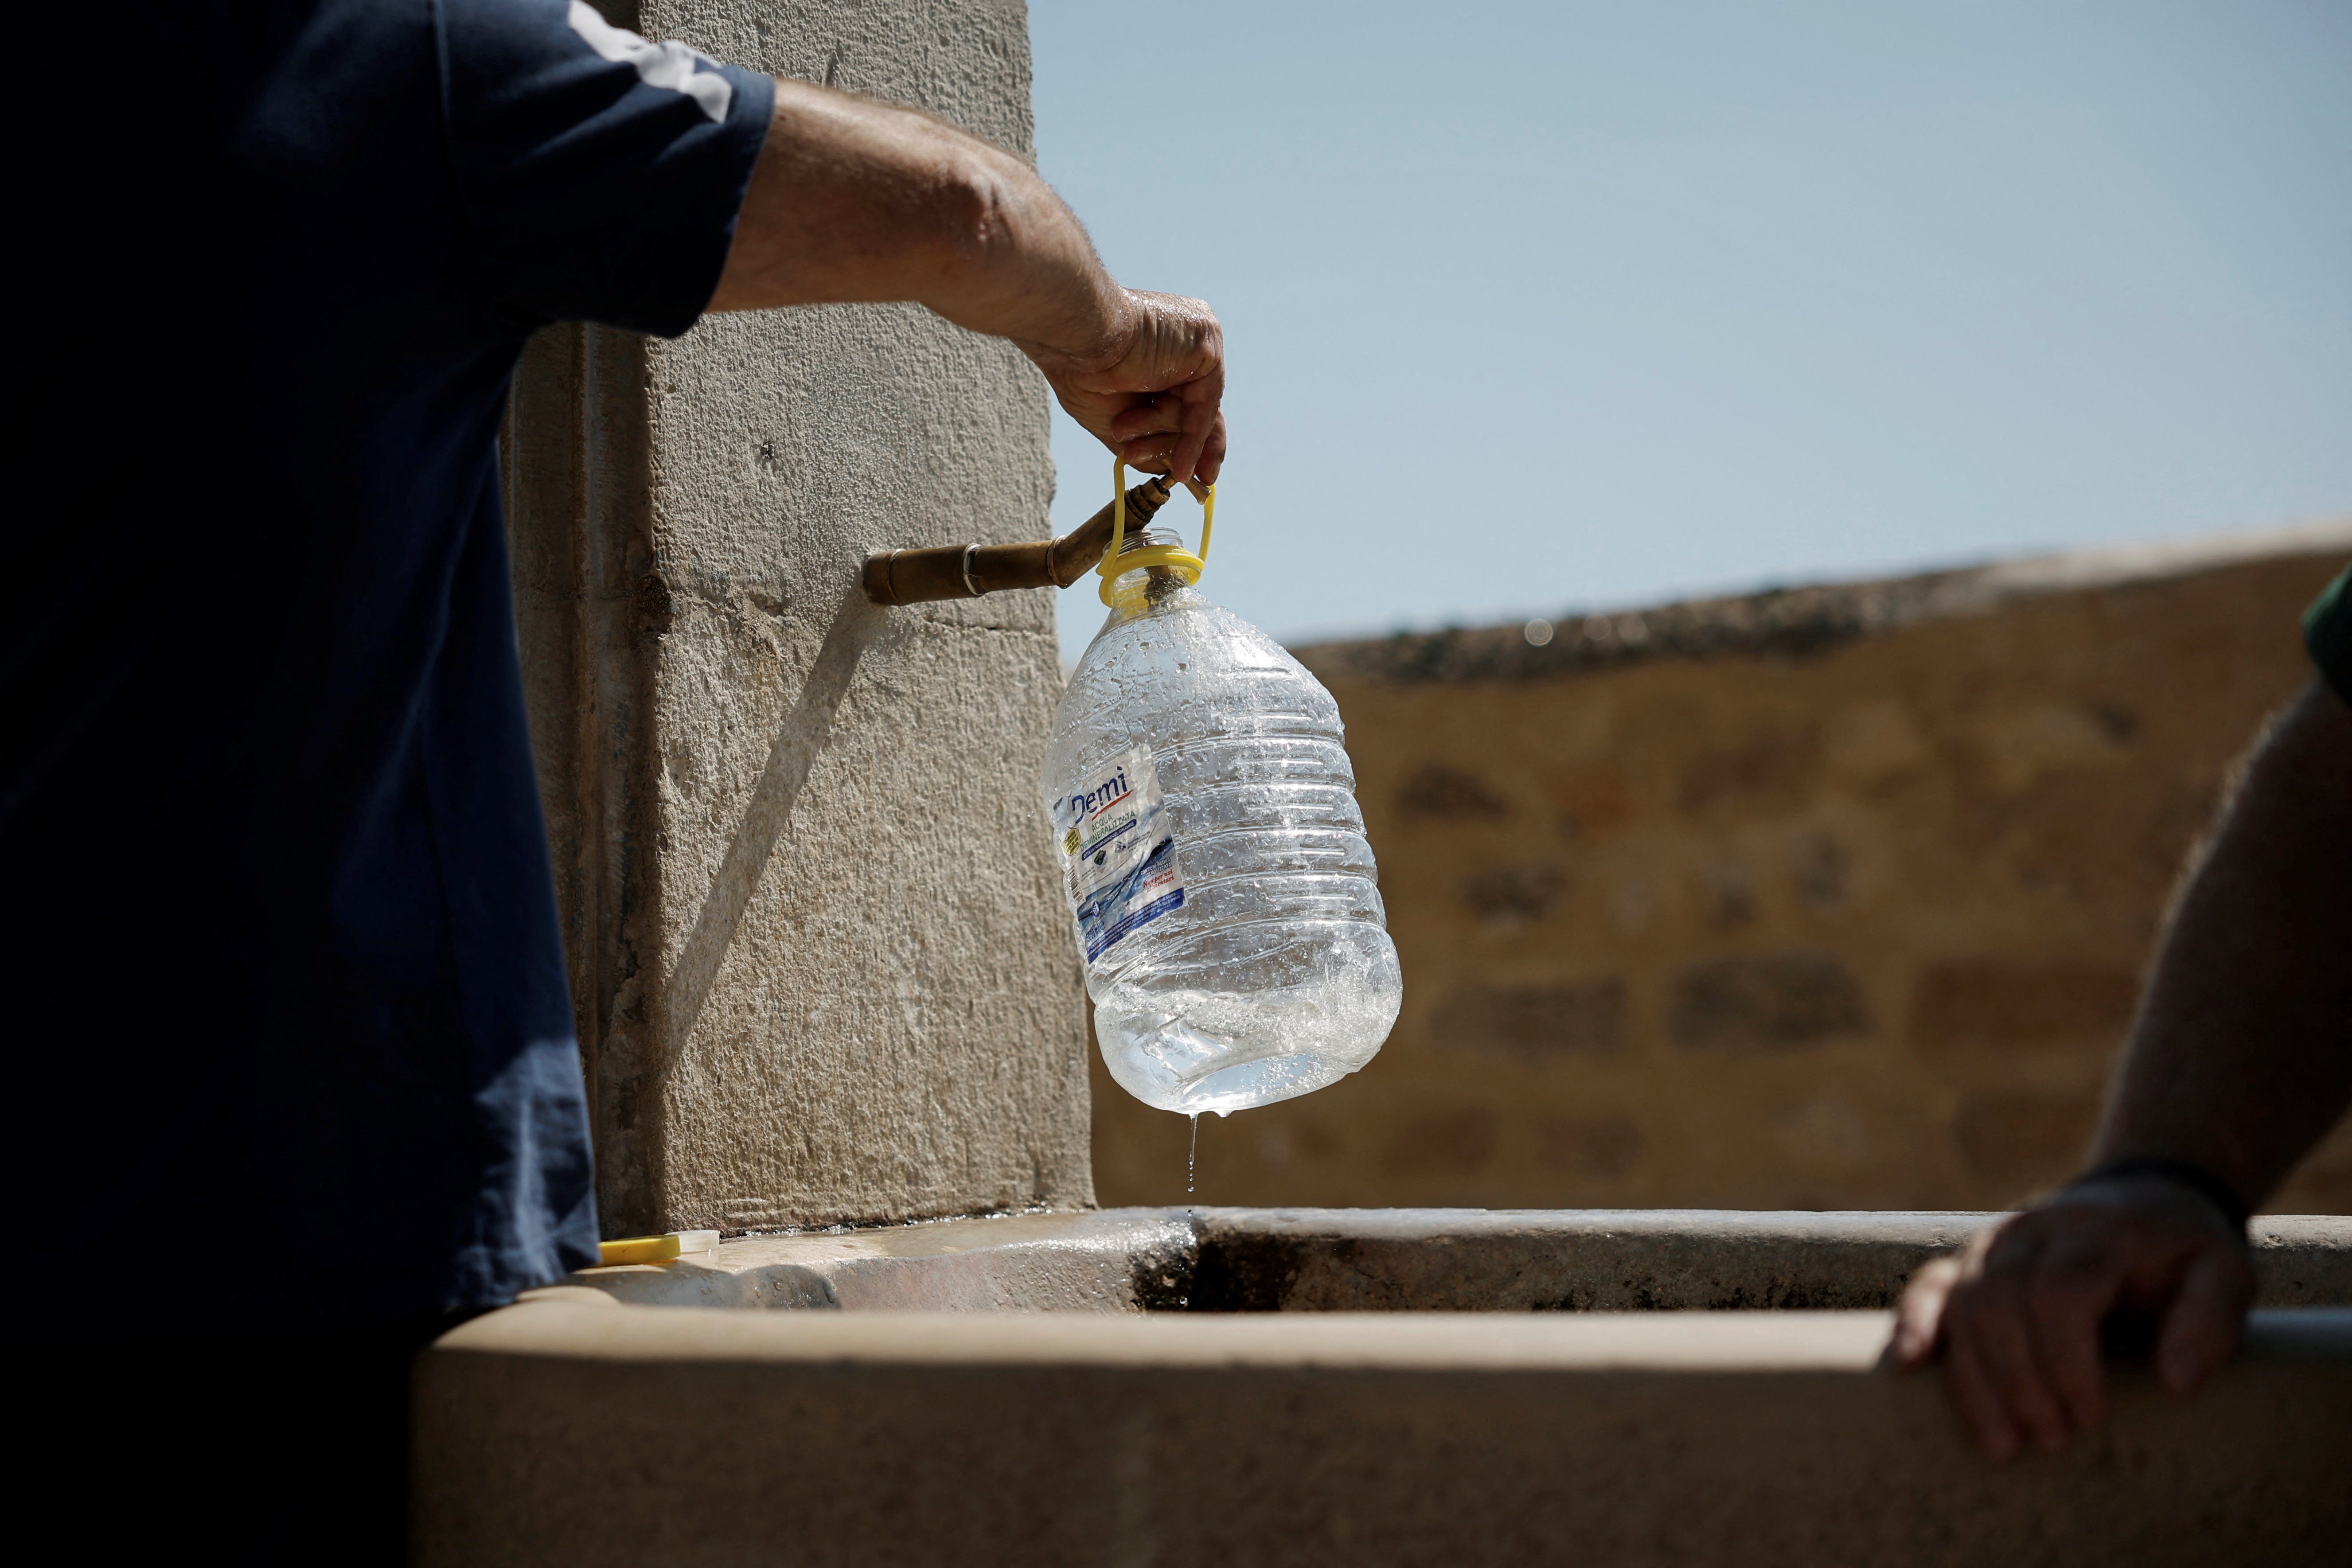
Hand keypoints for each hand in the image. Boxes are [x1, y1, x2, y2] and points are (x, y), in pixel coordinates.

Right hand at [1025, 290, 1226, 486]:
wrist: (1076, 338)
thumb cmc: (1081, 371)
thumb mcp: (1115, 419)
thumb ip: (1146, 442)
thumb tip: (1169, 472)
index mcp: (1160, 352)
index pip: (1184, 401)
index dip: (1187, 441)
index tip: (1186, 475)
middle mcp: (1184, 342)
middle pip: (1198, 408)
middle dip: (1187, 449)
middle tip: (1185, 482)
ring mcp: (1198, 340)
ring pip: (1197, 412)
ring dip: (1164, 439)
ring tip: (1128, 442)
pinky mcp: (1206, 344)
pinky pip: (1206, 406)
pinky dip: (1193, 441)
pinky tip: (1181, 468)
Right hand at [1890, 1176, 2253, 1458]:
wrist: (2143, 1197)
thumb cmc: (2182, 1255)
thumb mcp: (2222, 1277)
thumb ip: (2208, 1322)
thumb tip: (2176, 1383)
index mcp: (2096, 1234)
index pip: (2060, 1296)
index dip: (2067, 1363)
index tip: (2091, 1418)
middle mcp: (2033, 1232)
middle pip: (2000, 1305)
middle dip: (2021, 1384)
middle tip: (2052, 1442)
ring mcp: (1995, 1242)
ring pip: (1962, 1305)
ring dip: (1976, 1380)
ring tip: (2004, 1443)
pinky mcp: (1971, 1258)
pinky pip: (1930, 1283)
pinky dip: (1915, 1321)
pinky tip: (1911, 1364)